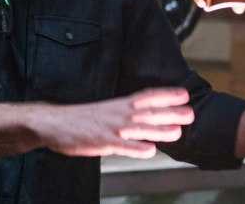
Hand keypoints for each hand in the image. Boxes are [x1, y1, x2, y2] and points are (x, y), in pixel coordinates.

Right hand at [39, 87, 194, 158]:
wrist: (54, 123)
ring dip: (160, 130)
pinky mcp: (103, 142)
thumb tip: (148, 120)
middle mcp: (118, 114)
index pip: (147, 96)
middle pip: (149, 112)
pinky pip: (124, 146)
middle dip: (171, 112)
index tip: (184, 94)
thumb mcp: (106, 110)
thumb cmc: (81, 118)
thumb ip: (126, 114)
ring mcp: (112, 129)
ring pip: (140, 129)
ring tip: (178, 132)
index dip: (166, 95)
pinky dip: (137, 148)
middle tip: (190, 113)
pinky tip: (150, 150)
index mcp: (119, 104)